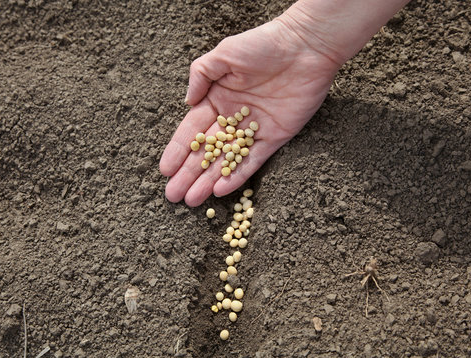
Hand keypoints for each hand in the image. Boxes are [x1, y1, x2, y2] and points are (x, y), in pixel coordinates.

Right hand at [159, 17, 340, 206]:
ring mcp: (253, 130)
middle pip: (207, 151)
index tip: (165, 170)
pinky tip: (221, 191)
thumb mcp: (223, 54)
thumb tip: (187, 102)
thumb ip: (201, 75)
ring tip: (192, 200)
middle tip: (173, 195)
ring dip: (209, 180)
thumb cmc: (262, 45)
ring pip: (227, 161)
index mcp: (217, 99)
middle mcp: (232, 118)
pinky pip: (253, 161)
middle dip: (189, 174)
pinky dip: (238, 176)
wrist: (305, 47)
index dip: (178, 151)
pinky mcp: (275, 137)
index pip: (193, 130)